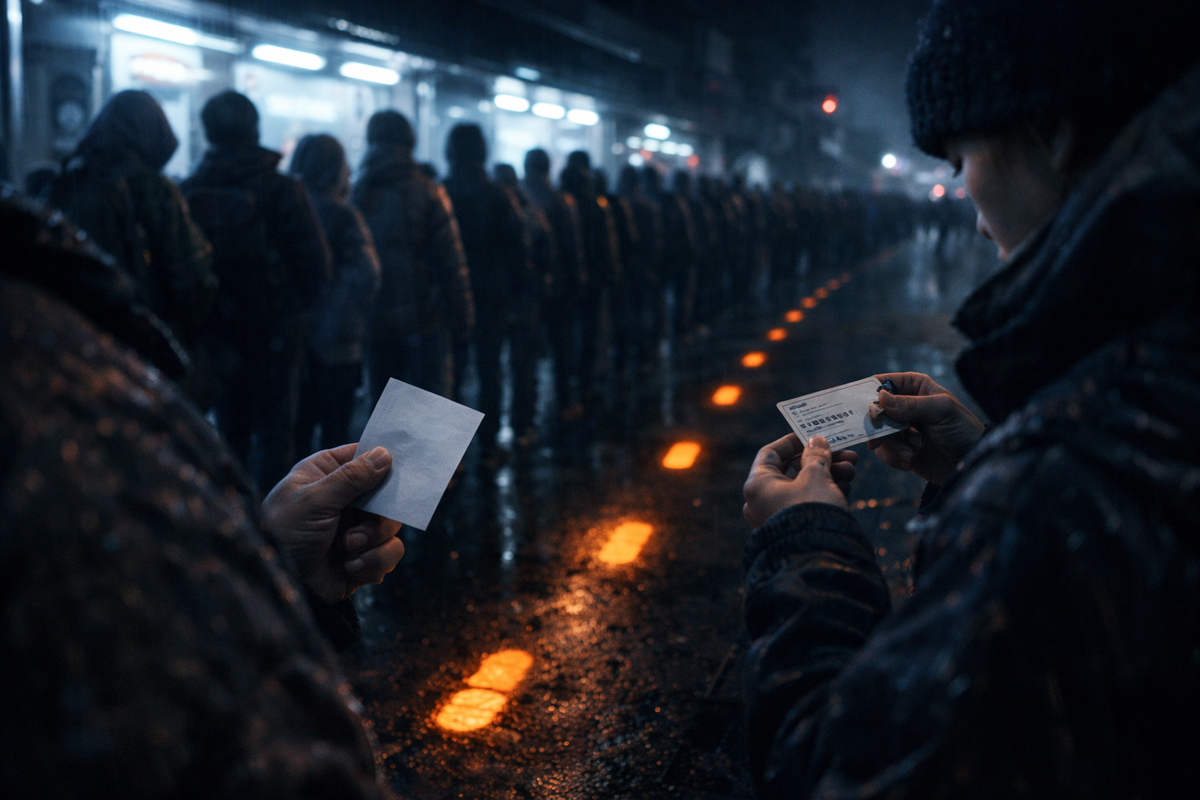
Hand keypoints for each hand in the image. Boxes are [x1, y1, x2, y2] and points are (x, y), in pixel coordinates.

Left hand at [262, 444, 404, 602]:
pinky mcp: (362, 558)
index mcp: (328, 475)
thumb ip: (351, 477)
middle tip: (360, 529)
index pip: (366, 458)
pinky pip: (388, 557)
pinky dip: (372, 564)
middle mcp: (345, 501)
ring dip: (374, 543)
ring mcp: (355, 530)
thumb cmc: (283, 534)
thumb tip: (384, 454)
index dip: (385, 464)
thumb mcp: (314, 500)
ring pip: (392, 529)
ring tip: (348, 550)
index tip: (401, 471)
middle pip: (388, 498)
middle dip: (379, 518)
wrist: (280, 584)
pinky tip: (349, 569)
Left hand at [743, 434, 857, 527]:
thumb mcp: (816, 476)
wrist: (819, 556)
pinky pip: (808, 503)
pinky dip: (825, 492)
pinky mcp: (794, 527)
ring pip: (803, 486)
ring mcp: (778, 515)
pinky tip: (846, 487)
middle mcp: (762, 500)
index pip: (770, 454)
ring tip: (852, 470)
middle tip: (846, 454)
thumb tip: (816, 442)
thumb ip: (816, 456)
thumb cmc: (811, 510)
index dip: (792, 442)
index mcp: (758, 484)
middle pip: (792, 470)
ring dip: (828, 474)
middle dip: (821, 460)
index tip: (813, 435)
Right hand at [868, 372, 985, 484]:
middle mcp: (904, 406)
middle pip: (875, 411)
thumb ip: (911, 404)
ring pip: (878, 434)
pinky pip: (884, 453)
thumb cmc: (962, 429)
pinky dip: (896, 457)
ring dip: (894, 444)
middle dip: (883, 425)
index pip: (883, 383)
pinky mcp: (900, 449)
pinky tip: (912, 459)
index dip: (871, 393)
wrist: (970, 464)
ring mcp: (900, 429)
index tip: (868, 406)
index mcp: (914, 387)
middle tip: (890, 434)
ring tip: (914, 450)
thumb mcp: (940, 410)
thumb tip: (881, 399)